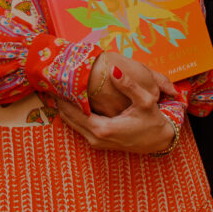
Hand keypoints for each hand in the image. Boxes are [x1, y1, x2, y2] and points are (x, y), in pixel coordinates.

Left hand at [62, 60, 179, 153]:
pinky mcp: (98, 142)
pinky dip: (73, 114)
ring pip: (72, 123)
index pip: (74, 111)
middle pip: (69, 117)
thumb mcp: (145, 101)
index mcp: (103, 128)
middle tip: (52, 81)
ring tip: (58, 88)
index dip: (64, 96)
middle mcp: (96, 138)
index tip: (56, 80)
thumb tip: (113, 70)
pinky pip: (79, 126)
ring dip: (65, 107)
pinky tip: (71, 100)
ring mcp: (96, 142)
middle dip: (60, 100)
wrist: (160, 140)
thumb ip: (128, 85)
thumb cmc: (153, 120)